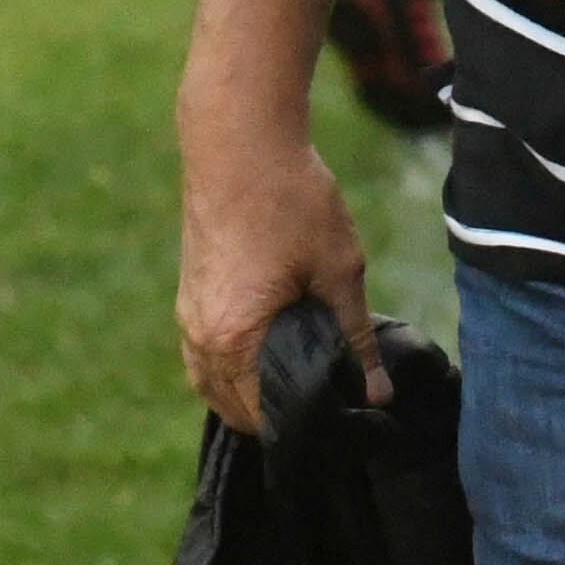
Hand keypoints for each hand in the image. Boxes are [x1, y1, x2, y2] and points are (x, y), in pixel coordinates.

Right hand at [175, 129, 382, 434]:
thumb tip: (378, 395)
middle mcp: (199, 337)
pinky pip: (204, 354)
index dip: (304, 426)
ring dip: (248, 394)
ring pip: (212, 385)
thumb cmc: (292, 200)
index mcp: (232, 340)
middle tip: (328, 405)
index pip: (263, 418)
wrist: (240, 139)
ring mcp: (187, 315)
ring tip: (300, 385)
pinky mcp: (189, 293)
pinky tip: (267, 353)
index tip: (341, 422)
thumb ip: (357, 338)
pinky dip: (231, 367)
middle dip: (276, 417)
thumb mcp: (339, 270)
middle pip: (232, 411)